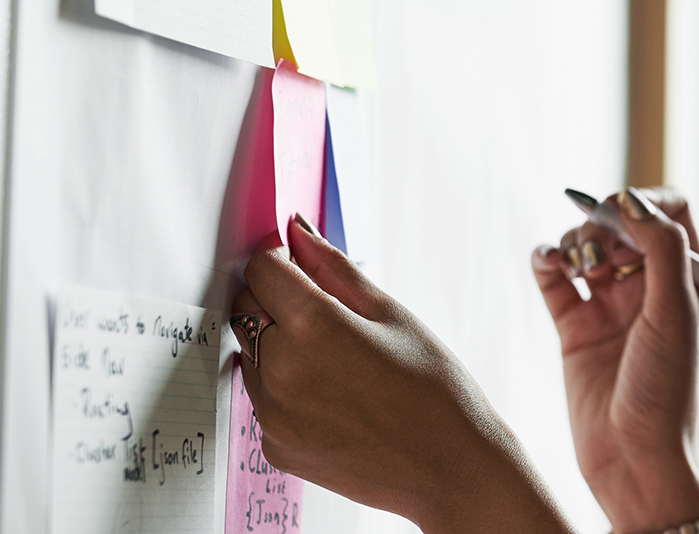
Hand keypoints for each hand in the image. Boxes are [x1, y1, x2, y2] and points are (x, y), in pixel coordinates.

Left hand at [233, 215, 571, 533]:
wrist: (450, 467)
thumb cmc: (434, 390)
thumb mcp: (392, 315)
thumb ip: (335, 269)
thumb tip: (298, 231)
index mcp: (313, 327)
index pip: (261, 269)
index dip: (282, 261)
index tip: (300, 267)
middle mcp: (280, 370)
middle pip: (248, 309)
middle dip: (277, 301)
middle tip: (328, 317)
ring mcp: (272, 413)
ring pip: (252, 355)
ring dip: (279, 347)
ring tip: (338, 364)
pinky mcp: (274, 446)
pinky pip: (264, 400)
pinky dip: (287, 390)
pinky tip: (335, 398)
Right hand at [531, 188, 698, 531]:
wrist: (634, 458)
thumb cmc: (667, 391)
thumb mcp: (676, 314)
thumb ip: (661, 250)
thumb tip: (633, 199)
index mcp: (688, 279)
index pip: (669, 212)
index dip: (642, 202)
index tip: (618, 213)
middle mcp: (650, 288)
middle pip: (621, 224)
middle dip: (602, 221)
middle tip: (595, 248)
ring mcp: (610, 306)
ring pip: (585, 246)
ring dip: (573, 240)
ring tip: (575, 264)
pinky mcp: (574, 327)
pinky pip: (554, 278)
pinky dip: (546, 260)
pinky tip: (548, 263)